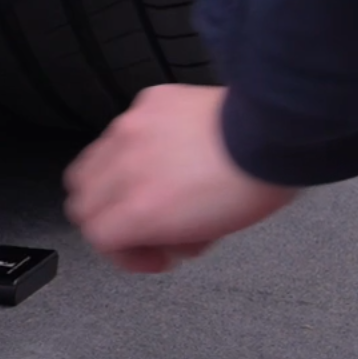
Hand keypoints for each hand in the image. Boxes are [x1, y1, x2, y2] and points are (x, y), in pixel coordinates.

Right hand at [65, 84, 296, 272]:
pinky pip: (123, 130)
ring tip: (146, 188)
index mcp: (140, 208)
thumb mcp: (211, 231)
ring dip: (112, 183)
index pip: (96, 235)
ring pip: (92, 163)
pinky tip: (168, 152)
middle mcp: (126, 167)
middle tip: (139, 226)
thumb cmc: (255, 183)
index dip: (121, 254)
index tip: (149, 255)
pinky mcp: (147, 103)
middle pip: (81, 201)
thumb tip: (161, 238)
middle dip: (107, 219)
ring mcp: (132, 130)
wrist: (275, 132)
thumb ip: (170, 237)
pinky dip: (136, 147)